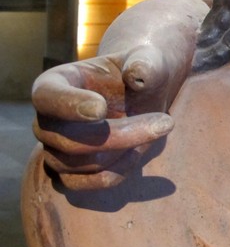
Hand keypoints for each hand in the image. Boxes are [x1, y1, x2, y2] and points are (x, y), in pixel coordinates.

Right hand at [32, 45, 175, 189]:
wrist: (144, 96)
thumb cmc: (142, 73)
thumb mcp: (148, 61)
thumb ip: (145, 63)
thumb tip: (138, 74)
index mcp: (56, 83)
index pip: (46, 97)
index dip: (69, 105)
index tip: (101, 109)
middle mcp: (47, 119)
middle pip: (68, 139)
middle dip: (119, 134)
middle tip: (166, 122)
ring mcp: (53, 149)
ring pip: (78, 165)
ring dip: (123, 151)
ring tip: (158, 129)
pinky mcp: (69, 173)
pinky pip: (84, 185)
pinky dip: (115, 173)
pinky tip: (140, 152)